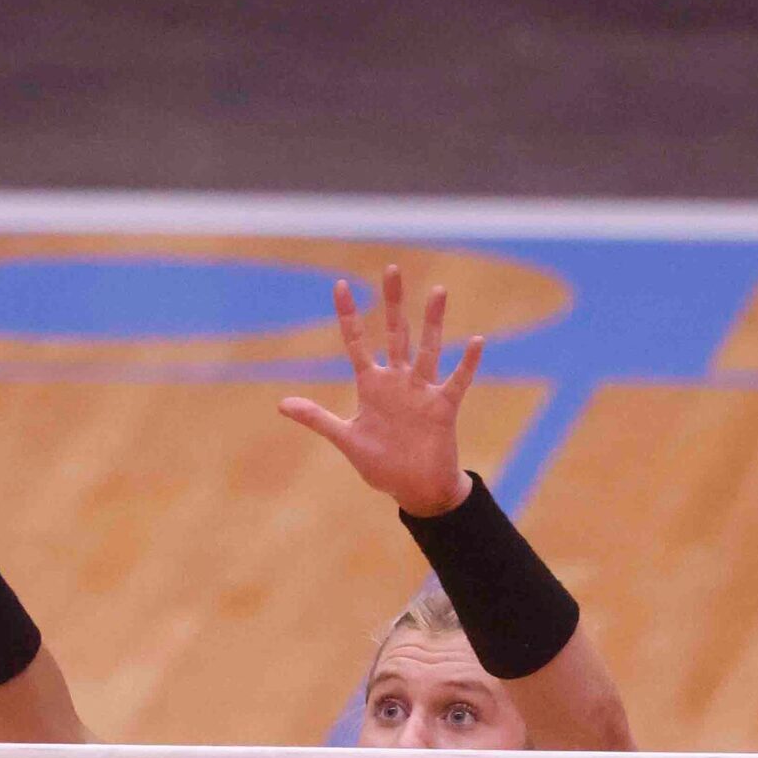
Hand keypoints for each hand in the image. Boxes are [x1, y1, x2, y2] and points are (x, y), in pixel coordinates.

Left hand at [278, 265, 482, 517]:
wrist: (414, 489)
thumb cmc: (382, 464)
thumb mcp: (346, 439)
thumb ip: (317, 418)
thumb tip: (281, 404)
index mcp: (371, 385)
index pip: (356, 342)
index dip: (348, 315)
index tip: (340, 285)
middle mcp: (397, 381)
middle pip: (395, 333)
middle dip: (393, 302)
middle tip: (391, 269)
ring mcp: (421, 391)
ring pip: (428, 348)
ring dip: (432, 321)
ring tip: (438, 291)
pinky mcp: (443, 407)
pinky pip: (457, 381)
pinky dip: (467, 363)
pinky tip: (476, 341)